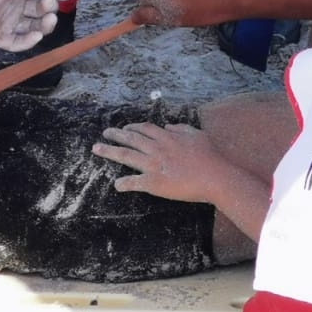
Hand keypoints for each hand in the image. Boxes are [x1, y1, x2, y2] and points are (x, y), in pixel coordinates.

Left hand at [0, 0, 67, 51]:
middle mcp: (15, 6)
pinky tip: (37, 34)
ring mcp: (7, 22)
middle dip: (50, 9)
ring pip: (32, 28)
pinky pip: (17, 43)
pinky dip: (29, 41)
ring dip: (44, 25)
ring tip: (49, 19)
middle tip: (50, 2)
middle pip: (40, 13)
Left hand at [93, 123, 229, 204]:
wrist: (214, 176)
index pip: (145, 129)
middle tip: (104, 133)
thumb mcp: (197, 135)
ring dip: (109, 151)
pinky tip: (117, 185)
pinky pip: (133, 182)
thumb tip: (168, 126)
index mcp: (167, 137)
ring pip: (126, 156)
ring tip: (97, 149)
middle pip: (131, 139)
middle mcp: (156, 148)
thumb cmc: (210, 156)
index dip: (133, 127)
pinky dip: (124, 184)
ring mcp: (153, 165)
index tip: (125, 128)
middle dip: (115, 135)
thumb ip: (181, 128)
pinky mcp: (153, 182)